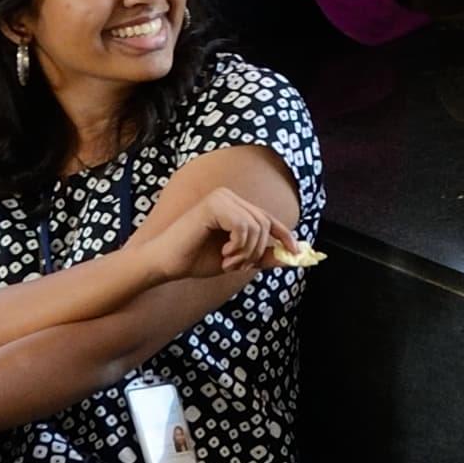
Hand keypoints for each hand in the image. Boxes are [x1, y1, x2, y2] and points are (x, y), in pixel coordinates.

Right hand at [146, 184, 289, 283]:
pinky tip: (223, 254)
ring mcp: (220, 197)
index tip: (297, 253)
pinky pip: (243, 226)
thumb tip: (292, 256)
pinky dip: (238, 246)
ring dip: (246, 252)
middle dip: (256, 251)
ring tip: (228, 262)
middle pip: (264, 224)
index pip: (268, 218)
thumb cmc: (196, 259)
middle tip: (237, 266)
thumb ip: (262, 256)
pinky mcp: (213, 204)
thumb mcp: (237, 259)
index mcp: (233, 205)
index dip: (285, 235)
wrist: (166, 264)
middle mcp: (228, 196)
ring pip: (256, 226)